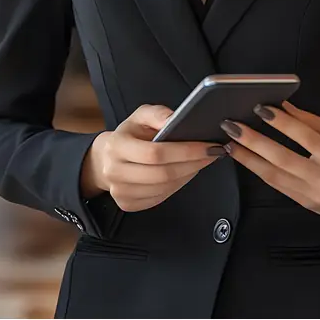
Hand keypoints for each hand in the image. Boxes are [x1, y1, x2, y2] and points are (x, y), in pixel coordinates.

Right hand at [80, 104, 227, 211]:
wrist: (106, 159)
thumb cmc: (129, 134)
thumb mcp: (140, 116)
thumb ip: (157, 114)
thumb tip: (175, 119)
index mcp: (116, 146)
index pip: (155, 153)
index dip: (185, 151)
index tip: (208, 145)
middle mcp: (114, 172)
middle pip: (162, 173)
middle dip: (193, 163)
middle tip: (213, 153)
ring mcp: (120, 192)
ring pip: (164, 187)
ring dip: (189, 174)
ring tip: (203, 160)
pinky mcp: (128, 204)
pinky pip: (160, 197)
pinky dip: (179, 184)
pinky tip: (188, 171)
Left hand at [220, 101, 319, 226]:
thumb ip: (312, 122)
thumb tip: (285, 106)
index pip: (307, 138)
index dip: (283, 123)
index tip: (262, 109)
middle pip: (284, 159)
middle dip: (255, 141)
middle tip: (233, 126)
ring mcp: (311, 195)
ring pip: (273, 175)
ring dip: (247, 157)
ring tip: (229, 142)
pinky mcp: (301, 203)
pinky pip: (274, 185)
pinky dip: (256, 169)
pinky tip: (243, 157)